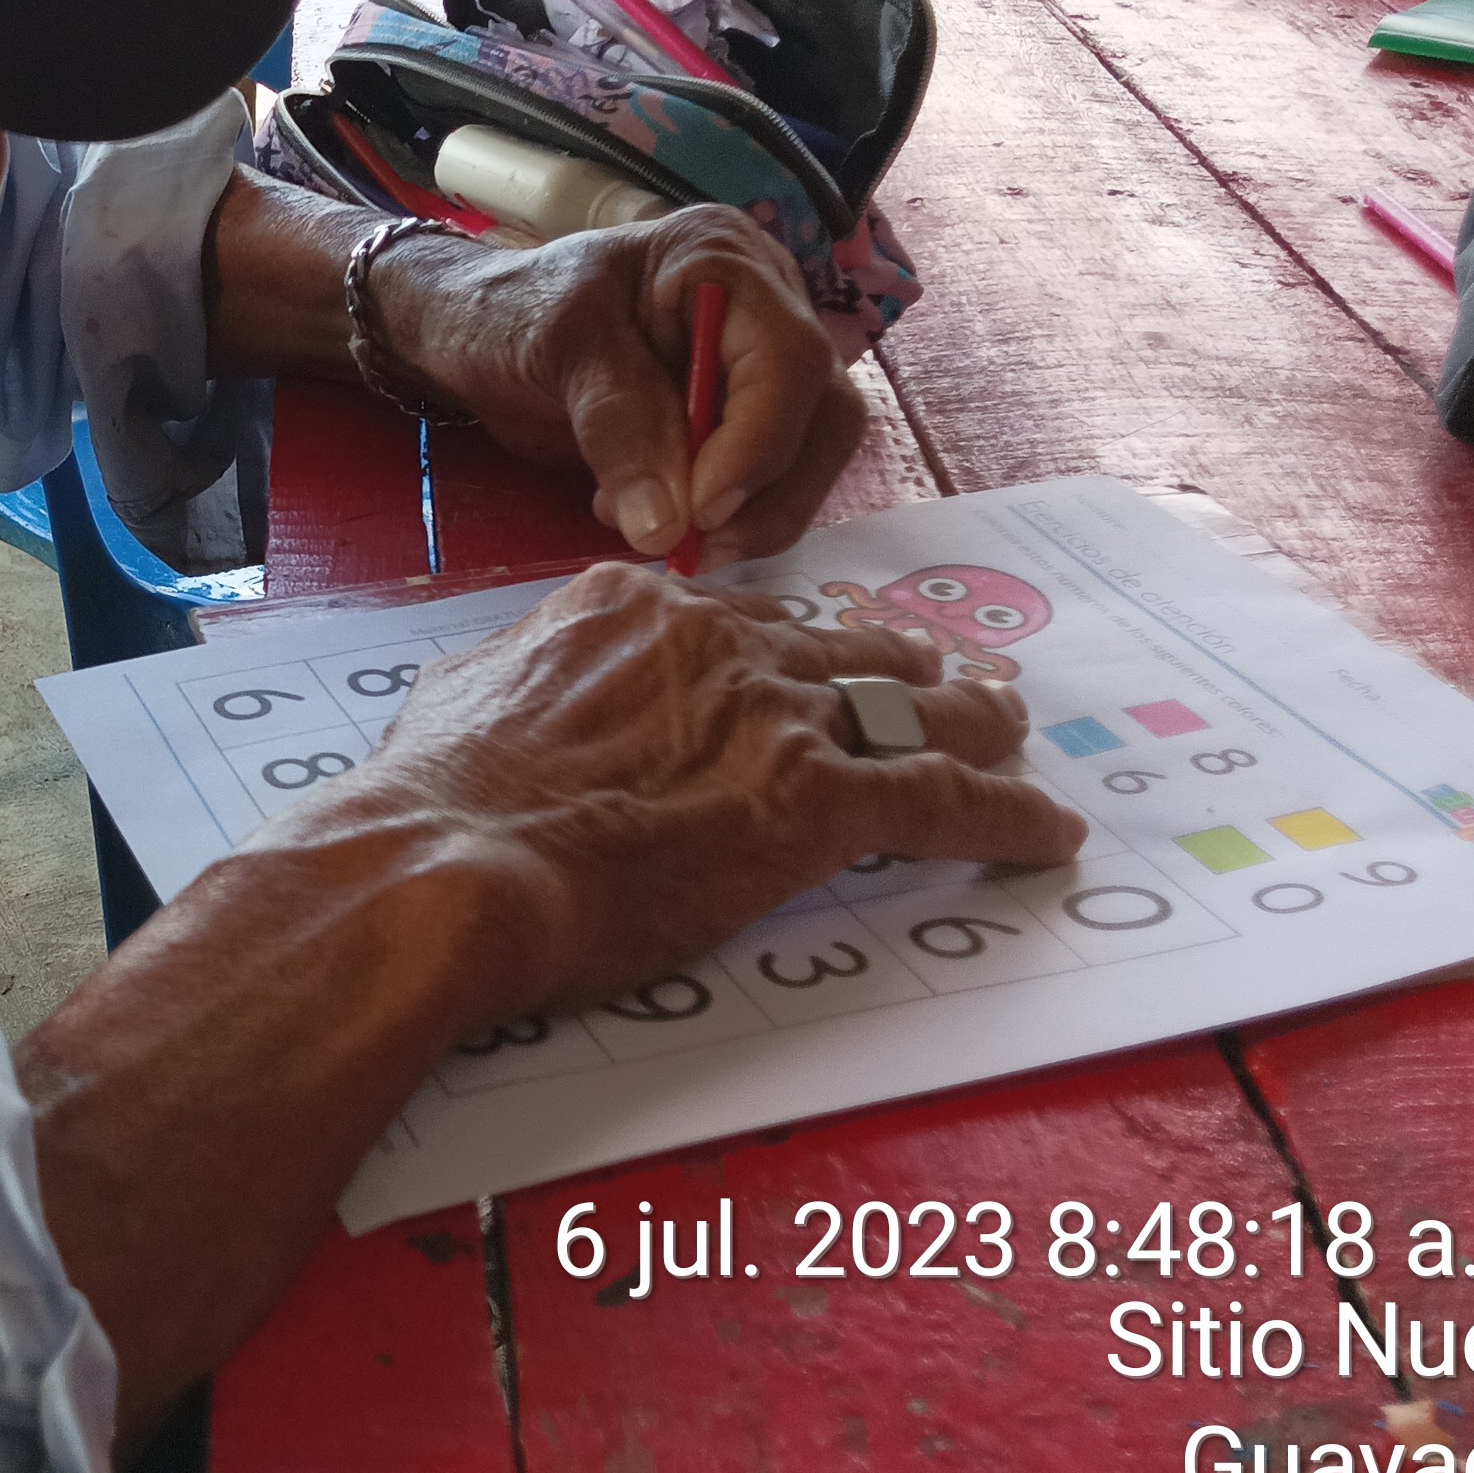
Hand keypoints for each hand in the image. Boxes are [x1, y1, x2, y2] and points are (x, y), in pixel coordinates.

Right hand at [260, 561, 1086, 1034]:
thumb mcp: (467, 691)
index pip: (748, 615)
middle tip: (948, 689)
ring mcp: (775, 717)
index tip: (825, 664)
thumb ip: (528, 673)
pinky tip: (1040, 832)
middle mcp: (719, 641)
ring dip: (975, 725)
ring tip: (1013, 740)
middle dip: (903, 671)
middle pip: (848, 649)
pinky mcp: (816, 804)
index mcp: (634, 607)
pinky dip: (1006, 816)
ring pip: (916, 708)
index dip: (800, 648)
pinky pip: (944, 798)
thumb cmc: (433, 800)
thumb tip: (530, 688)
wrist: (446, 866)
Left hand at [377, 203, 860, 562]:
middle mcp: (764, 308)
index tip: (701, 513)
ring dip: (749, 518)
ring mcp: (758, 368)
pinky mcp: (741, 421)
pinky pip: (769, 481)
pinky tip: (658, 523)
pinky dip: (727, 520)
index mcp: (722, 259)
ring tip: (655, 531)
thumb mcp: (555, 349)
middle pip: (822, 415)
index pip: (787, 361)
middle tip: (691, 545)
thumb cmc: (509, 313)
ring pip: (808, 458)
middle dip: (767, 494)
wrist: (474, 332)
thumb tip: (669, 524)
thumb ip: (616, 423)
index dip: (758, 446)